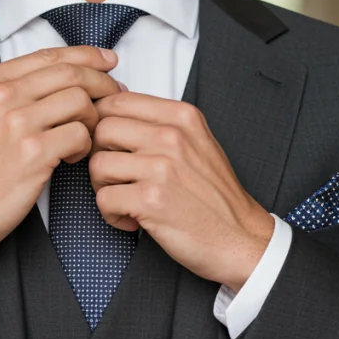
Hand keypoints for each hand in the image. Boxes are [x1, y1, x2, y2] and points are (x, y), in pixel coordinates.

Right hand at [0, 46, 123, 274]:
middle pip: (71, 73)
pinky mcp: (32, 152)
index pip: (50, 55)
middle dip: (102, 83)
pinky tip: (70, 158)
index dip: (86, 55)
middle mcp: (2, 95)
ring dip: (92, 119)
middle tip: (115, 97)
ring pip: (80, 100)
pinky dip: (84, 146)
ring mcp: (16, 122)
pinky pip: (79, 135)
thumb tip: (58, 80)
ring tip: (83, 138)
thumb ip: (11, 93)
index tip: (107, 62)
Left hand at [90, 92, 274, 291]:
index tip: (108, 145)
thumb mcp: (197, 144)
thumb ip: (161, 125)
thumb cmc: (216, 197)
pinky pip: (104, 199)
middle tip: (115, 176)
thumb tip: (116, 111)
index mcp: (182, 117)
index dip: (101, 123)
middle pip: (102, 129)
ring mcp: (162, 167)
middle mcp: (172, 137)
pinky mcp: (151, 200)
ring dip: (103, 187)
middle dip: (99, 155)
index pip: (118, 101)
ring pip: (98, 164)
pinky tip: (131, 219)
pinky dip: (111, 215)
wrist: (240, 237)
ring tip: (124, 199)